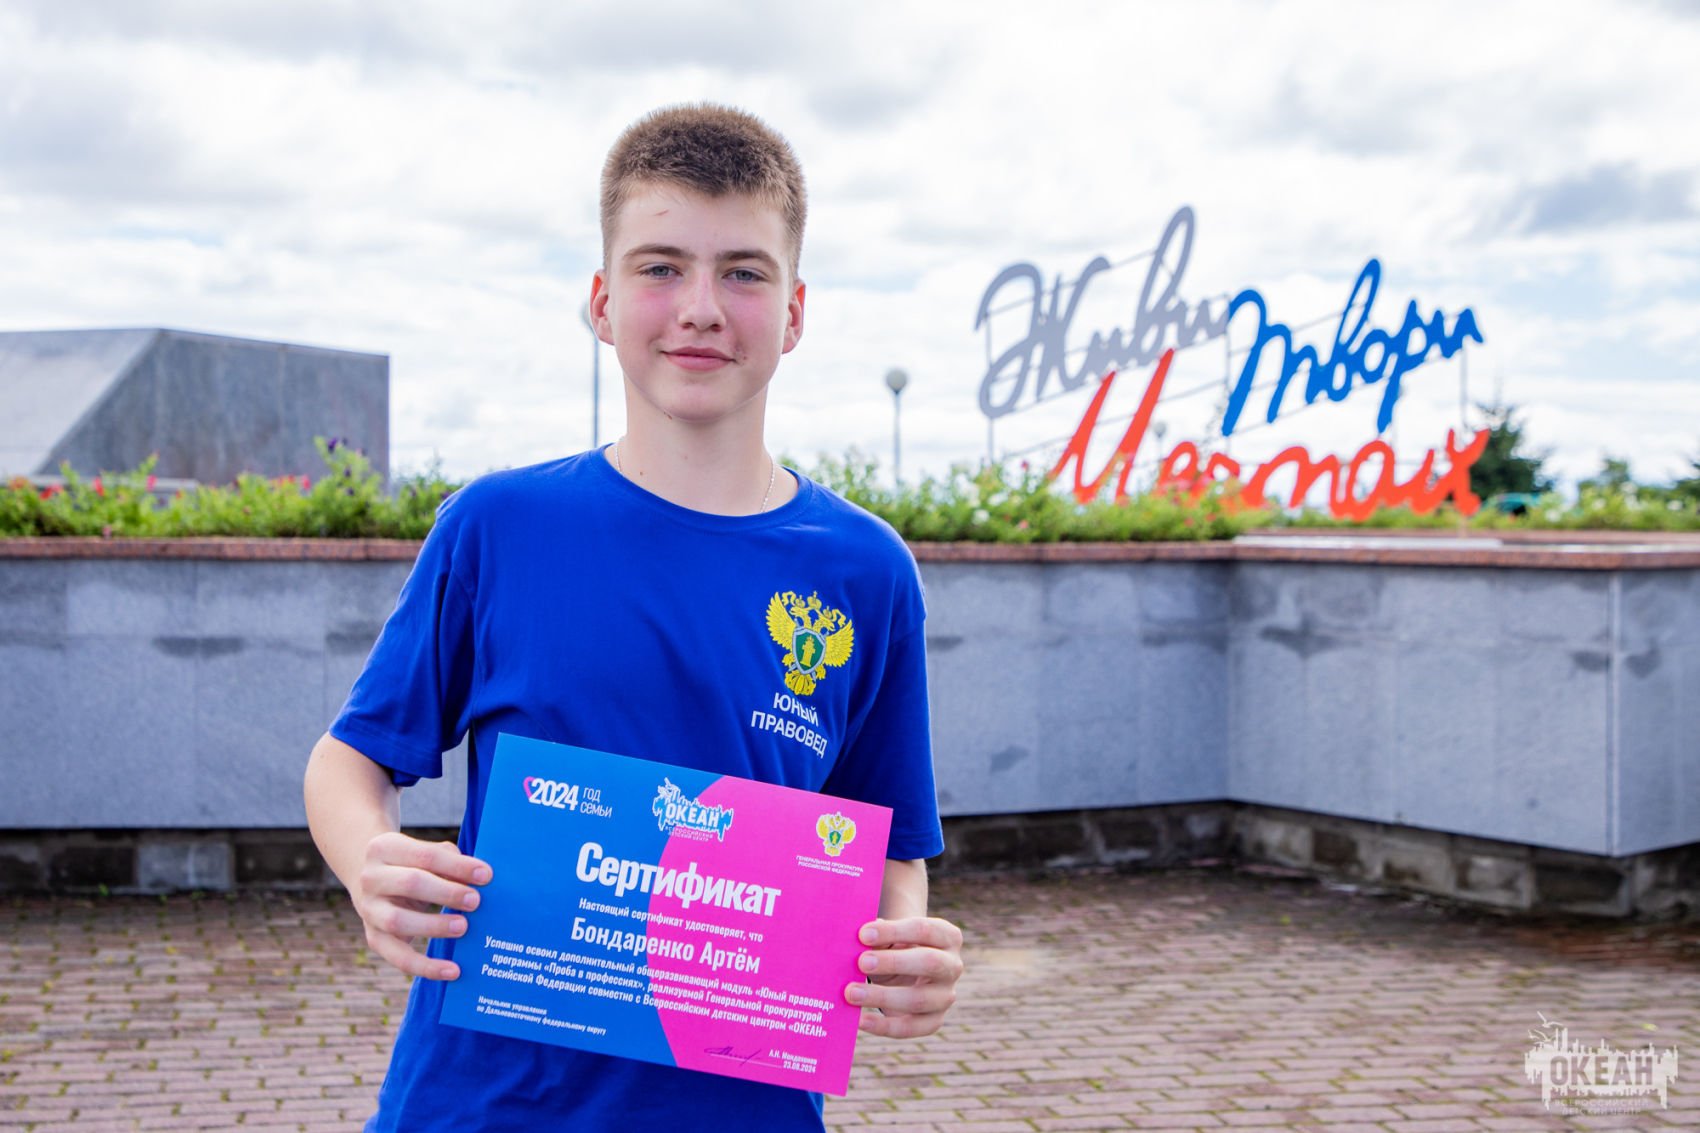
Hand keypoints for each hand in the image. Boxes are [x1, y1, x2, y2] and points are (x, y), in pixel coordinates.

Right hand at [354, 831, 490, 980]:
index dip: (458, 866)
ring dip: (434, 926)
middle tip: (476, 901)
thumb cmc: (412, 863)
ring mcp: (368, 910)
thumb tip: (480, 878)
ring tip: (464, 927)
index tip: (486, 876)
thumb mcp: (425, 853)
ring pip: (398, 921)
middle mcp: (371, 878)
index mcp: (385, 847)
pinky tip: (453, 971)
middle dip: (447, 893)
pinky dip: (426, 967)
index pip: (425, 855)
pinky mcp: (373, 938)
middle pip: (410, 883)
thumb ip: (449, 861)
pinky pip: (398, 957)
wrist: (370, 877)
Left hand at [843, 916, 962, 1037]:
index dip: (893, 931)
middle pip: (929, 962)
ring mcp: (946, 996)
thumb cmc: (896, 949)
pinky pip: (911, 1028)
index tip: (863, 935)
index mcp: (947, 936)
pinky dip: (884, 1026)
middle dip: (893, 962)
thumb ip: (880, 937)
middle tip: (861, 962)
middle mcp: (953, 966)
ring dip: (882, 996)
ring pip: (919, 999)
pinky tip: (861, 1020)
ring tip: (851, 993)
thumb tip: (862, 940)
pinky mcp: (934, 1021)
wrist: (908, 974)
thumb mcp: (891, 939)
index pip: (923, 930)